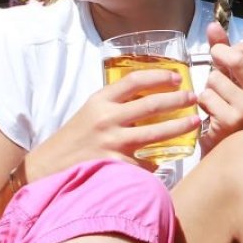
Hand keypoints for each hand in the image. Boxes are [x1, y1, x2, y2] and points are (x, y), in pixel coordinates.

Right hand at [30, 68, 198, 178]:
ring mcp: (113, 143)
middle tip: (194, 98)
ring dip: (179, 127)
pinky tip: (168, 159)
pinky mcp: (116, 166)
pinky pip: (146, 162)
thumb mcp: (90, 111)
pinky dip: (157, 161)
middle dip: (178, 100)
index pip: (135, 80)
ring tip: (193, 122)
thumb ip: (115, 103)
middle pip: (152, 104)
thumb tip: (149, 95)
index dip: (159, 76)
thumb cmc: (74, 138)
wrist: (49, 167)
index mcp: (100, 100)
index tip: (176, 77)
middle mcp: (107, 119)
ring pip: (156, 132)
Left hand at [196, 20, 242, 153]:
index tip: (227, 60)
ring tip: (216, 98)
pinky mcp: (231, 121)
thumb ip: (223, 46)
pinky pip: (206, 96)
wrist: (227, 140)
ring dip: (208, 86)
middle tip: (214, 68)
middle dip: (218, 58)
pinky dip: (203, 101)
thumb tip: (212, 24)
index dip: (230, 49)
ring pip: (215, 78)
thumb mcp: (229, 71)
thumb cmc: (229, 100)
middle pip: (236, 58)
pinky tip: (211, 111)